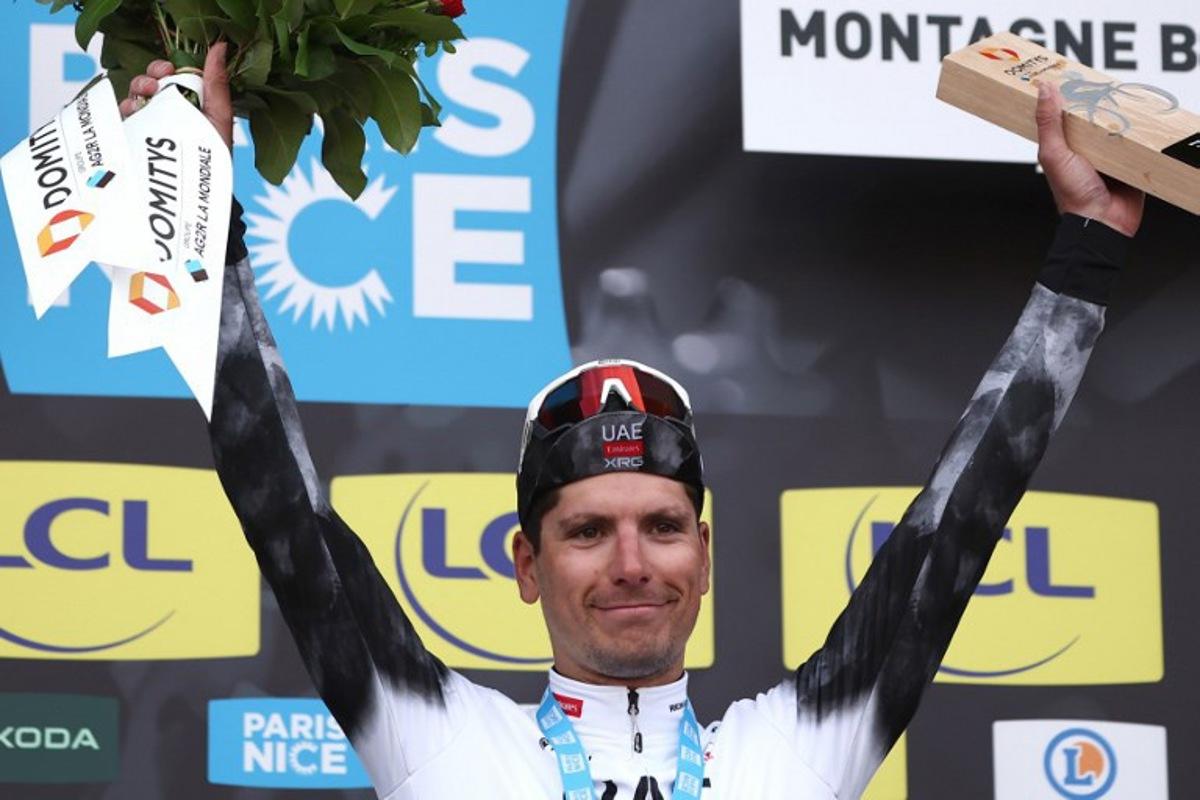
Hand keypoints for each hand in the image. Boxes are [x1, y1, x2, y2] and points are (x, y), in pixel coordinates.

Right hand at [118, 43, 232, 151]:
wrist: (197, 188)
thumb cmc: (214, 155)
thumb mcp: (219, 116)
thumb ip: (216, 82)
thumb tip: (219, 46)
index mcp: (189, 102)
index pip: (172, 76)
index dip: (165, 69)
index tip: (167, 70)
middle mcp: (169, 111)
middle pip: (150, 82)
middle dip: (149, 77)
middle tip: (155, 84)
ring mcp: (151, 124)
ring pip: (135, 96)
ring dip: (137, 91)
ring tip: (144, 99)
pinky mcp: (135, 137)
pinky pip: (122, 116)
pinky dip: (124, 109)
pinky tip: (132, 112)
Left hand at [1034, 82, 1143, 236]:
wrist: (1102, 221)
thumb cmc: (1072, 194)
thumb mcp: (1054, 153)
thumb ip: (1048, 123)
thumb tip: (1044, 90)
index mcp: (1064, 145)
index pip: (1067, 114)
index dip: (1070, 96)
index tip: (1073, 76)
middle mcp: (1085, 147)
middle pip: (1095, 116)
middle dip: (1100, 102)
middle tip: (1104, 85)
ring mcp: (1108, 153)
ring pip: (1117, 125)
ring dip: (1121, 116)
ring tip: (1122, 102)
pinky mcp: (1129, 159)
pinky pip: (1136, 139)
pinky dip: (1138, 131)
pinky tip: (1139, 121)